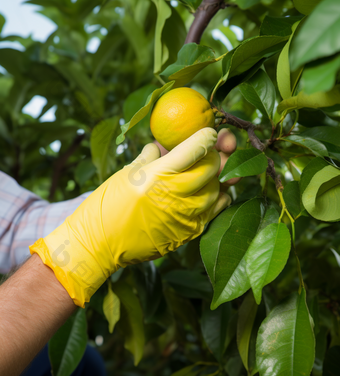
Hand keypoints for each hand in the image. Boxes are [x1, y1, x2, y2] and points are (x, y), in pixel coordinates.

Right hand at [30, 128, 229, 306]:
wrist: (99, 244)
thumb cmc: (108, 204)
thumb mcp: (127, 172)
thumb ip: (150, 156)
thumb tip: (162, 145)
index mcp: (159, 174)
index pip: (197, 148)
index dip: (207, 136)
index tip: (209, 131)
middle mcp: (177, 195)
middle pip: (212, 167)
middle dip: (214, 154)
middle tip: (210, 151)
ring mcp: (186, 216)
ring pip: (217, 189)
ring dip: (216, 177)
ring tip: (207, 172)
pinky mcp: (189, 232)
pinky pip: (214, 210)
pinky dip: (217, 198)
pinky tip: (210, 192)